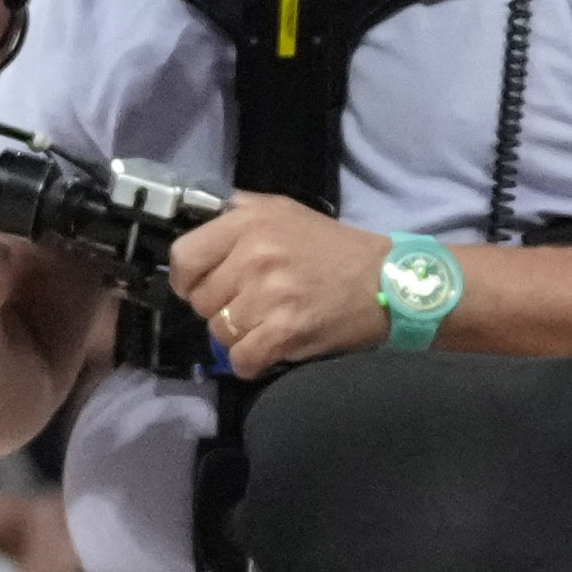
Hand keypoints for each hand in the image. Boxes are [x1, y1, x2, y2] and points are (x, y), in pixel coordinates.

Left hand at [167, 191, 395, 378]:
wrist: (387, 281)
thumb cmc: (332, 247)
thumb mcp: (284, 211)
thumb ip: (238, 211)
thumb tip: (196, 215)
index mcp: (248, 222)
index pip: (184, 257)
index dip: (186, 278)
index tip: (200, 286)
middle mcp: (255, 255)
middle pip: (200, 300)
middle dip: (218, 308)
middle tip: (248, 305)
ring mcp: (271, 295)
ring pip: (218, 332)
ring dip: (238, 335)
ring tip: (266, 322)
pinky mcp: (287, 331)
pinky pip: (242, 359)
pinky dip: (251, 361)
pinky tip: (270, 348)